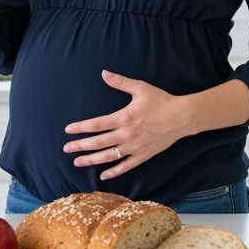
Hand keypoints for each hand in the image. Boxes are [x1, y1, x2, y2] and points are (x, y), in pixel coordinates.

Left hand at [63, 71, 193, 180]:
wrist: (182, 117)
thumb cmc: (161, 101)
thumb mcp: (140, 88)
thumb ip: (120, 82)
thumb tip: (104, 73)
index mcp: (124, 117)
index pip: (96, 125)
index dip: (81, 128)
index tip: (68, 130)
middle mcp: (127, 134)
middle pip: (98, 143)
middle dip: (80, 146)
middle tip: (66, 149)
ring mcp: (135, 146)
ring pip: (109, 156)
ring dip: (92, 160)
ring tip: (77, 162)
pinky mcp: (144, 155)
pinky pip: (126, 166)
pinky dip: (114, 171)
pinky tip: (102, 175)